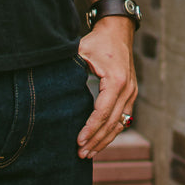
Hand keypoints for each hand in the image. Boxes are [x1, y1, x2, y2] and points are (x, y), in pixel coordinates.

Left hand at [75, 15, 137, 157]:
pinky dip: (112, 131)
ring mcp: (132, 92)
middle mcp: (127, 89)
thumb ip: (70, 69)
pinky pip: (123, 118)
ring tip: (89, 152)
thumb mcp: (82, 52)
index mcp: (116, 81)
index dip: (90, 129)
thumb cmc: (98, 41)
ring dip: (105, 139)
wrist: (118, 31)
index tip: (78, 141)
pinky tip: (100, 140)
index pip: (103, 112)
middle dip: (96, 140)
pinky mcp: (131, 94)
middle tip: (81, 153)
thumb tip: (52, 86)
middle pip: (112, 123)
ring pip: (120, 124)